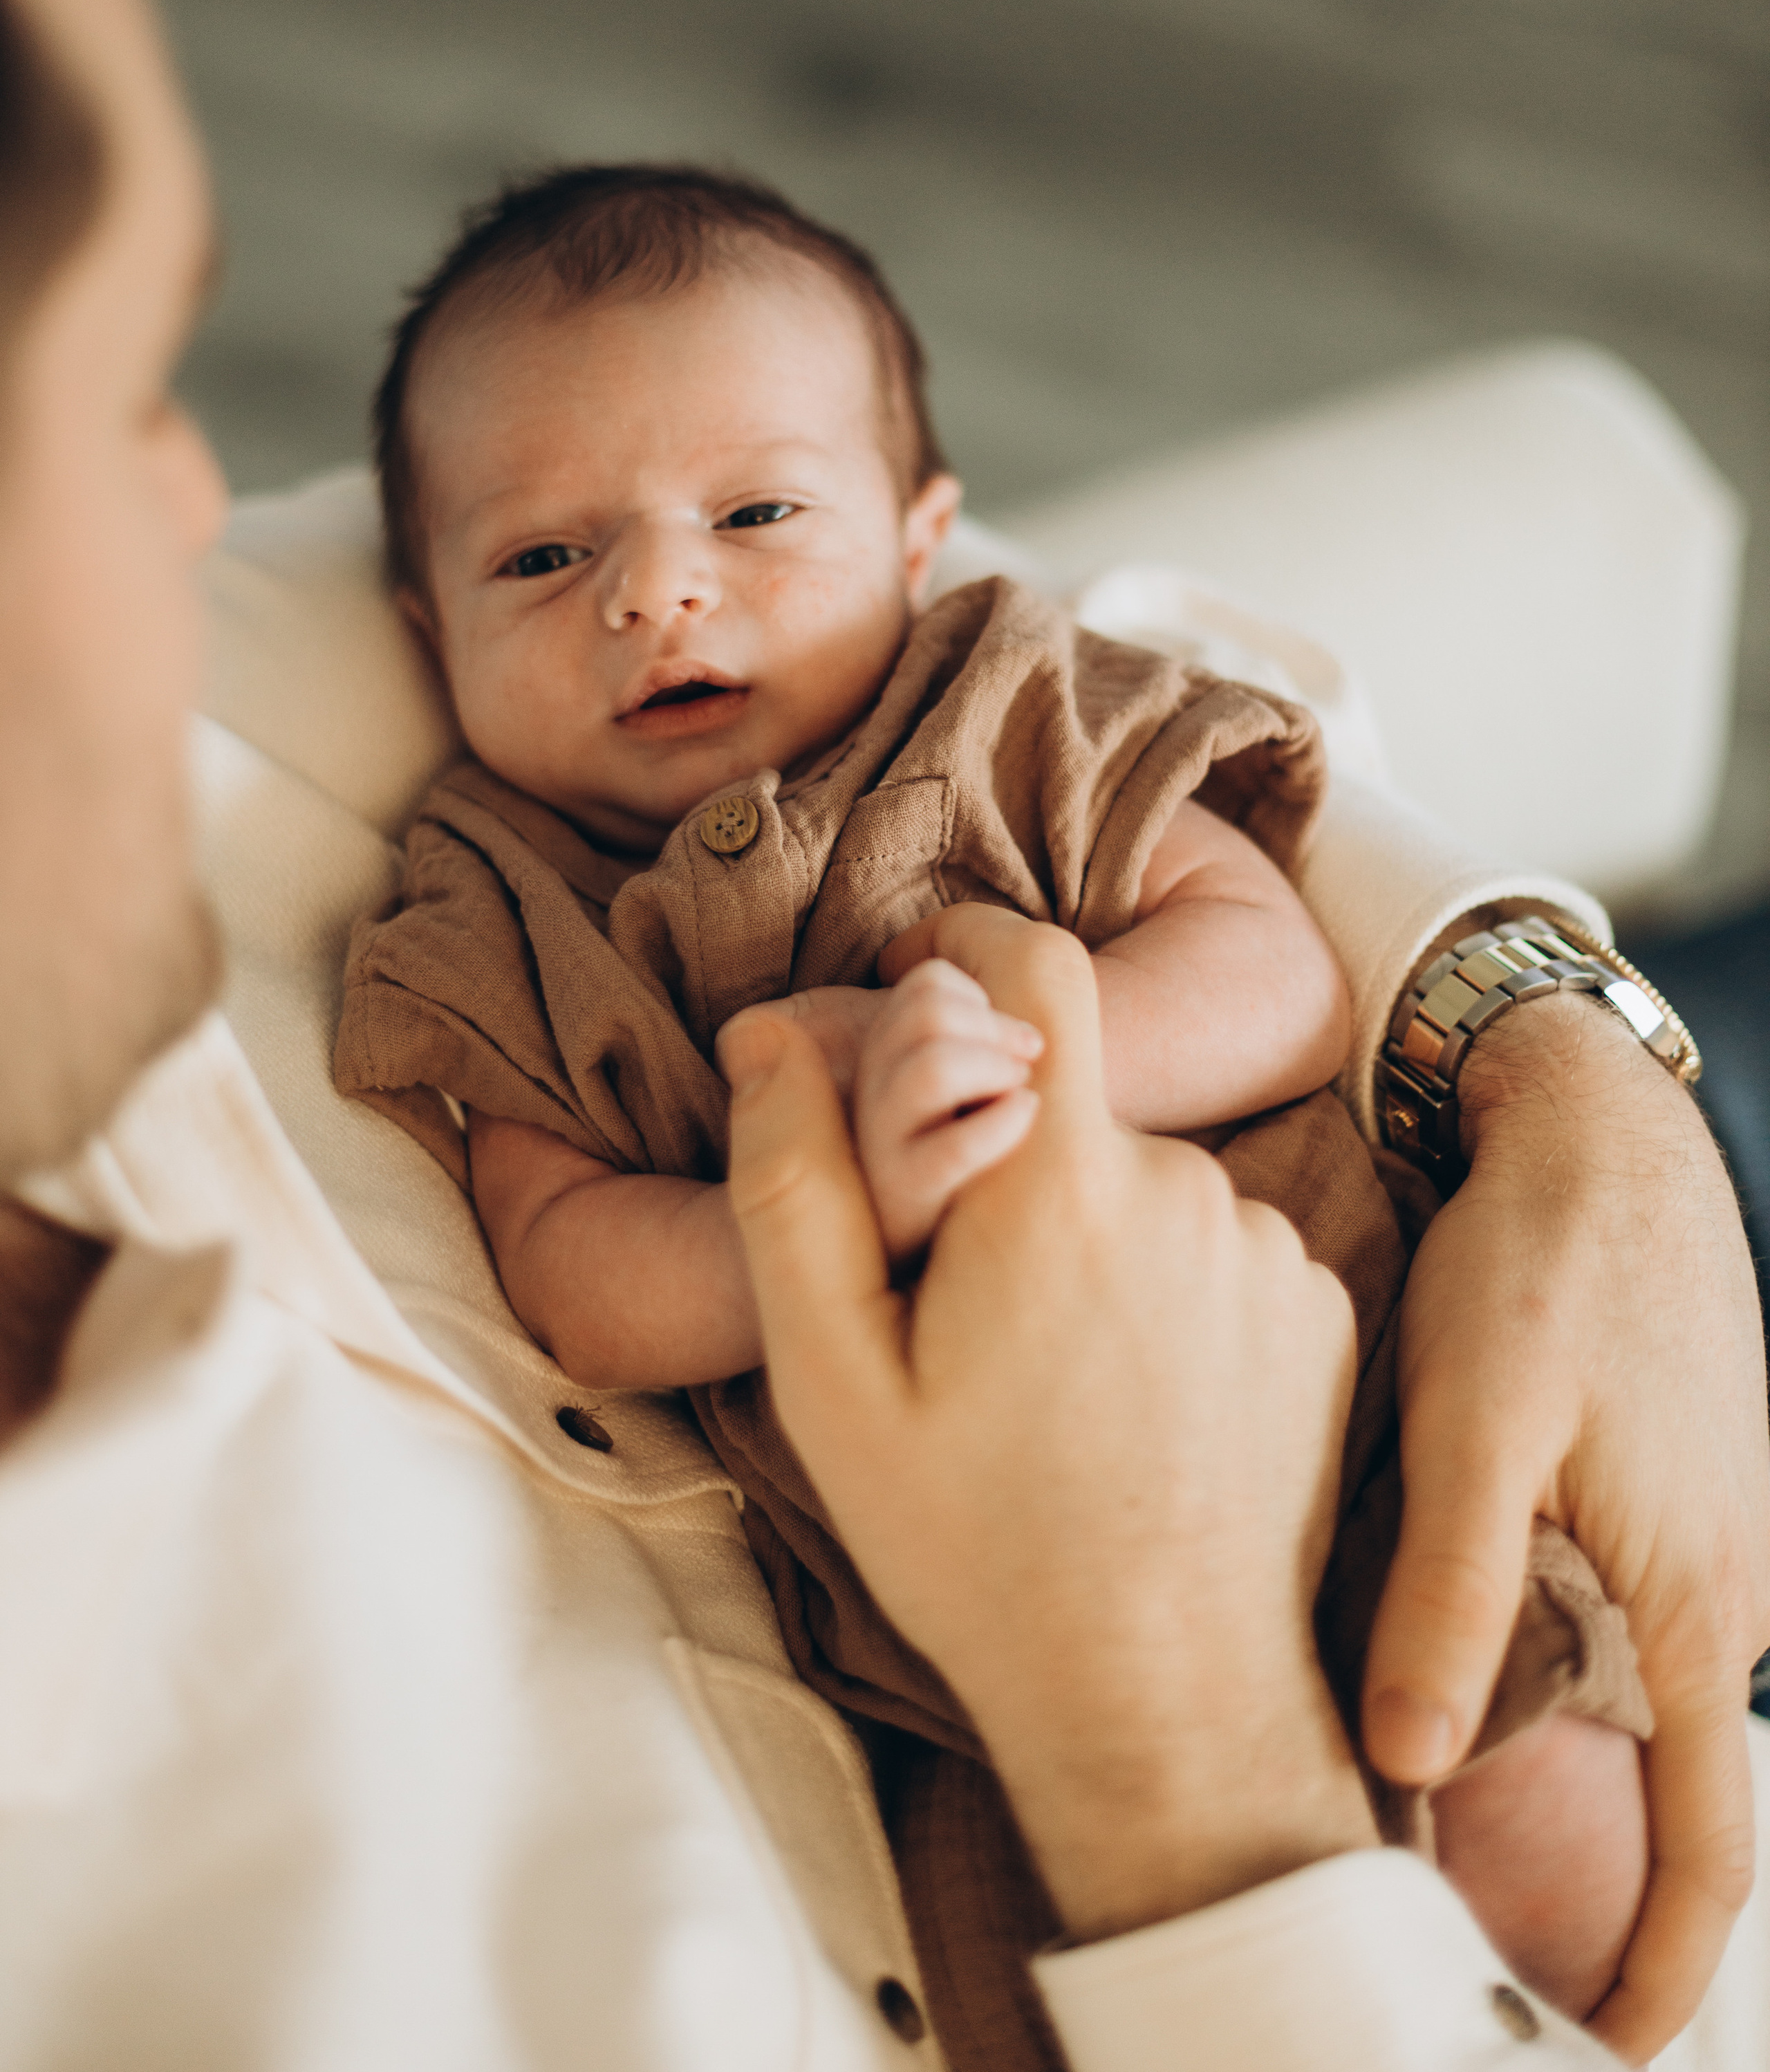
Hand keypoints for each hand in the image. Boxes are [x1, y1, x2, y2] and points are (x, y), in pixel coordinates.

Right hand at [718, 904, 1375, 1940]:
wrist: (1169, 1704)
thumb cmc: (979, 1551)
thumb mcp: (833, 1385)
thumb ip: (793, 1187)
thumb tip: (771, 1033)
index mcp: (1060, 1185)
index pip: (1036, 965)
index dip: (970, 949)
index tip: (921, 995)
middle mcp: (1187, 1187)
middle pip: (1073, 1098)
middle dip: (1005, 1154)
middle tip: (953, 1295)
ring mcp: (1270, 1247)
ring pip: (1142, 1178)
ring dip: (1088, 1231)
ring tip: (1047, 1373)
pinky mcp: (1320, 1308)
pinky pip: (1218, 1244)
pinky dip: (1167, 1287)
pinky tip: (1131, 1398)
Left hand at [1361, 996, 1769, 2060]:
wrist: (1596, 1127)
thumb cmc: (1547, 1262)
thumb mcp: (1482, 1418)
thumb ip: (1451, 1586)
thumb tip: (1411, 1764)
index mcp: (1692, 1599)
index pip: (1709, 1848)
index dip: (1664, 1971)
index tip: (1605, 2054)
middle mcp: (1713, 1587)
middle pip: (1658, 1785)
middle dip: (1587, 1882)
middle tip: (1474, 1944)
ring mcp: (1692, 1536)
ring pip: (1622, 1695)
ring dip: (1562, 1766)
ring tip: (1441, 1824)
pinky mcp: (1650, 1485)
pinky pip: (1610, 1612)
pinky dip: (1545, 1661)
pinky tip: (1458, 1658)